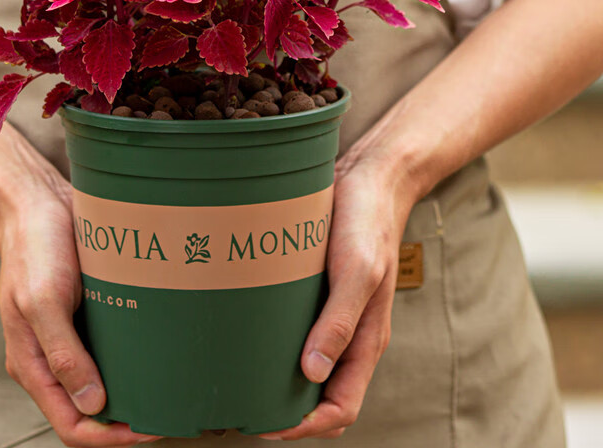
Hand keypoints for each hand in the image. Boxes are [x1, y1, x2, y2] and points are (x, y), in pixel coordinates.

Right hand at [0, 162, 161, 446]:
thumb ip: (62, 354)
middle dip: (125, 422)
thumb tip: (92, 405)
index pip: (70, 424)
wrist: (36, 203)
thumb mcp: (43, 300)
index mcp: (32, 363)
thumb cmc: (33, 246)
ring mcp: (68, 337)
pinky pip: (108, 350)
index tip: (148, 429)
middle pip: (88, 411)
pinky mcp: (85, 315)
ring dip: (131, 392)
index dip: (109, 437)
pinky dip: (131, 360)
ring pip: (101, 383)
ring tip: (167, 391)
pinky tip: (156, 354)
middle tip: (167, 414)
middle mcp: (51, 356)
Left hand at [260, 145, 417, 439]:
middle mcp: (347, 336)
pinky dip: (271, 347)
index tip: (264, 425)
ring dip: (275, 382)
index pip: (340, 408)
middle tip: (237, 407)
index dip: (304, 427)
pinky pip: (293, 333)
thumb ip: (340, 322)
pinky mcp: (313, 294)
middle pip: (318, 396)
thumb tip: (313, 373)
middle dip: (284, 413)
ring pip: (304, 369)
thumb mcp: (358, 271)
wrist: (368, 180)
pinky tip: (242, 337)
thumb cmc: (368, 223)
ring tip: (234, 379)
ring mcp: (329, 315)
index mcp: (365, 340)